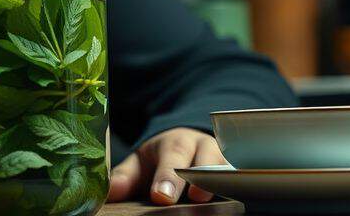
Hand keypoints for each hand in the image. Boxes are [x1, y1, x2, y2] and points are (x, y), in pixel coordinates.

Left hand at [106, 127, 226, 204]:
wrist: (188, 146)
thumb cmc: (161, 158)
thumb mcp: (141, 162)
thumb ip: (126, 177)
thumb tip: (111, 192)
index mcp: (176, 143)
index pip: (173, 156)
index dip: (168, 177)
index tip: (161, 196)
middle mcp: (204, 149)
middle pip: (205, 162)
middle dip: (200, 180)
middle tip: (195, 198)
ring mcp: (224, 163)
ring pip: (227, 170)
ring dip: (222, 185)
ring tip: (212, 203)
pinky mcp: (236, 176)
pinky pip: (238, 182)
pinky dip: (235, 190)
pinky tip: (229, 206)